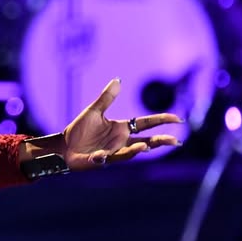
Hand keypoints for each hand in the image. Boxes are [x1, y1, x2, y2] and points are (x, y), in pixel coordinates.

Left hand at [62, 78, 182, 170]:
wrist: (64, 145)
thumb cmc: (79, 130)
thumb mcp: (94, 111)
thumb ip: (107, 98)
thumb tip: (118, 80)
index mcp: (122, 129)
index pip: (146, 124)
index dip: (161, 120)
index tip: (177, 118)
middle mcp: (121, 141)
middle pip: (146, 141)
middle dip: (160, 141)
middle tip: (175, 141)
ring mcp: (111, 152)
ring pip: (129, 152)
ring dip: (136, 150)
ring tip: (146, 146)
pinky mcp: (99, 160)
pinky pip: (103, 159)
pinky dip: (103, 158)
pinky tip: (102, 156)